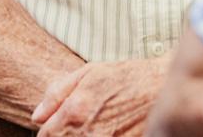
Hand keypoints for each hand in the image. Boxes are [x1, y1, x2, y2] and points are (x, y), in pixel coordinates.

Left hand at [32, 56, 168, 135]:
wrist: (165, 87)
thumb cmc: (127, 77)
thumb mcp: (89, 73)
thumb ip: (57, 93)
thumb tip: (37, 117)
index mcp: (75, 111)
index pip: (45, 136)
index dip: (49, 132)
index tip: (57, 127)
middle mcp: (89, 133)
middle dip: (64, 136)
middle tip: (80, 125)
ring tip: (95, 127)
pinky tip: (109, 130)